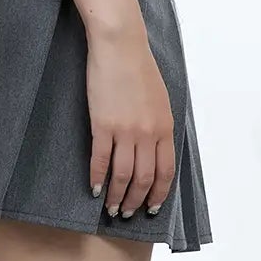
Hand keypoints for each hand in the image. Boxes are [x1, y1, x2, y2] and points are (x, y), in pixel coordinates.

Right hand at [85, 25, 175, 218]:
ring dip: (118, 196)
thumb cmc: (139, 68)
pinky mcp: (102, 125)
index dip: (158, 193)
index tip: (151, 207)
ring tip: (112, 208)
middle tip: (128, 213)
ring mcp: (125, 130)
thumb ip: (159, 125)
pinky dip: (98, 178)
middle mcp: (148, 133)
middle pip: (144, 178)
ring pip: (123, 175)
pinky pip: (101, 160)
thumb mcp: (160, 99)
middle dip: (136, 201)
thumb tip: (155, 148)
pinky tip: (95, 189)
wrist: (120, 47)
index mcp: (165, 127)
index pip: (165, 171)